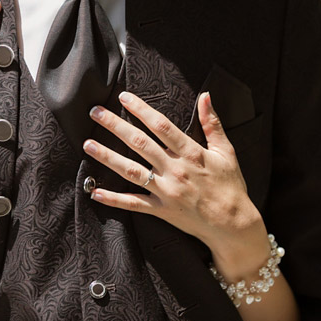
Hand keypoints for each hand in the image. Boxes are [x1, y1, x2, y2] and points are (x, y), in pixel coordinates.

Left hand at [83, 91, 269, 282]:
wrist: (232, 224)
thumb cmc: (230, 186)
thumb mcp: (226, 152)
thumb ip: (212, 123)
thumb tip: (205, 95)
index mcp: (191, 153)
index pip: (161, 126)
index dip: (141, 109)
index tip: (124, 97)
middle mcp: (175, 170)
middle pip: (140, 144)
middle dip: (115, 126)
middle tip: (95, 113)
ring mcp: (166, 191)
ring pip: (131, 171)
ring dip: (108, 157)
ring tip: (88, 145)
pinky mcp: (161, 210)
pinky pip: (133, 204)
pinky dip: (114, 199)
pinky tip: (95, 192)